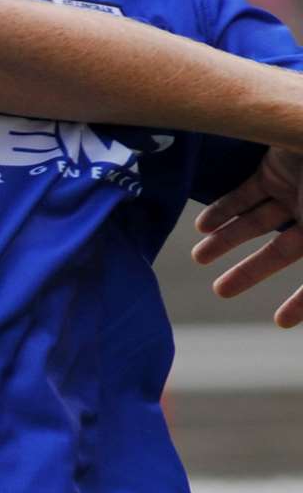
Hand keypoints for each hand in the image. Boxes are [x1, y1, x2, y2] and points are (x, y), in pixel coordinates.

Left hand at [192, 148, 302, 327]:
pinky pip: (245, 196)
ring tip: (199, 257)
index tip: (280, 323)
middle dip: (250, 271)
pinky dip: (222, 210)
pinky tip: (202, 227)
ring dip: (226, 240)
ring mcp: (296, 190)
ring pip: (256, 223)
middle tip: (219, 292)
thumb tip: (290, 313)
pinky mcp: (275, 169)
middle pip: (281, 251)